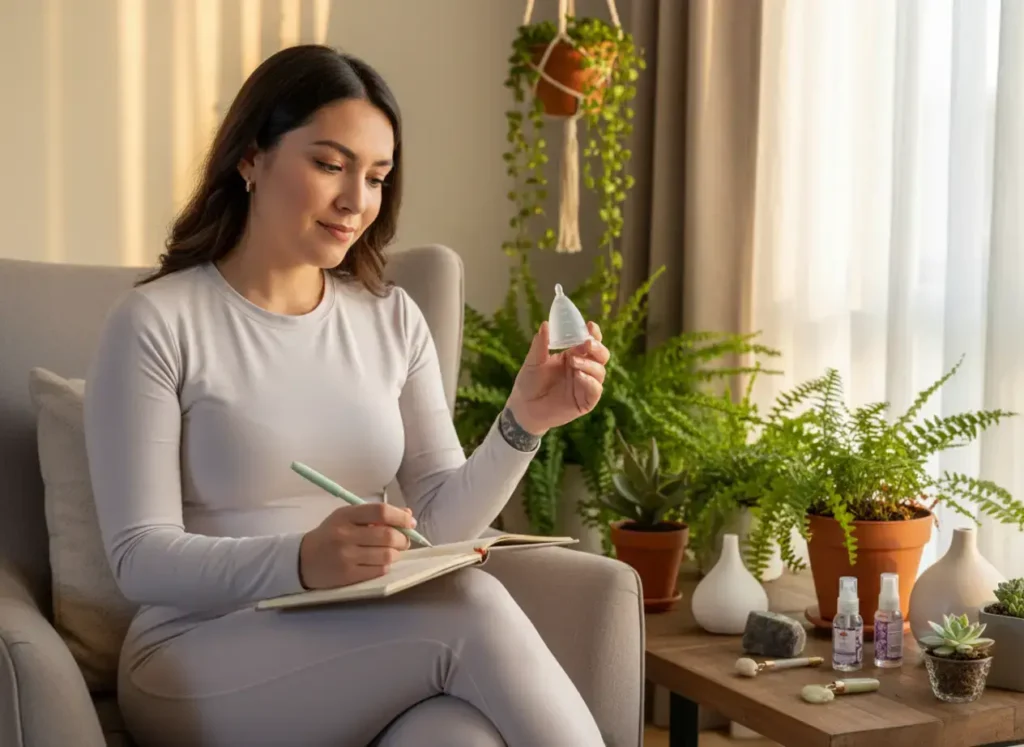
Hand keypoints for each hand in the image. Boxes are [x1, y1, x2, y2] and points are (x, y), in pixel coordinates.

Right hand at [298, 502, 417, 589]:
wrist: (302, 560)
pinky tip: (379, 562)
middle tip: (403, 541)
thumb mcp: (348, 518)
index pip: (380, 512)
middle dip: (402, 539)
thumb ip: (376, 515)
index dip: (400, 517)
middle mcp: (345, 535)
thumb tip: (408, 514)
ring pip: (386, 555)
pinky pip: (378, 570)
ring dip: (396, 554)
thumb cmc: (330, 535)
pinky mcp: (347, 575)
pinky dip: (385, 566)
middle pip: (387, 536)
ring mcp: (346, 557)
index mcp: (346, 516)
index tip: (410, 522)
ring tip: (391, 552)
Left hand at [506, 320, 609, 436]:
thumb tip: (545, 324)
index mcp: (572, 356)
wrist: (524, 408)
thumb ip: (541, 344)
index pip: (589, 342)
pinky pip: (595, 390)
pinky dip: (590, 381)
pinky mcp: (586, 401)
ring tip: (573, 362)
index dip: (593, 333)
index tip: (590, 326)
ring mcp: (585, 385)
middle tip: (586, 344)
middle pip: (601, 355)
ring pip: (600, 371)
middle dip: (597, 348)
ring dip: (589, 364)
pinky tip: (579, 376)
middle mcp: (582, 369)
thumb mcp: (533, 361)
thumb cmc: (529, 383)